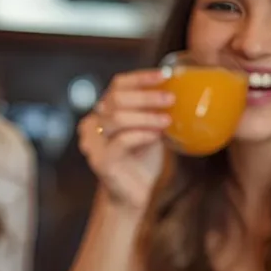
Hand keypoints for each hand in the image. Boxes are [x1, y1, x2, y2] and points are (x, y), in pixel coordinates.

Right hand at [78, 69, 172, 212]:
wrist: (133, 194)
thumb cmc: (141, 160)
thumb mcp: (149, 128)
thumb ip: (153, 111)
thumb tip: (176, 88)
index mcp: (104, 111)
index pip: (118, 84)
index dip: (141, 78)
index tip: (164, 76)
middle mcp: (93, 124)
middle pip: (117, 98)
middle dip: (146, 97)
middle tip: (171, 99)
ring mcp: (94, 142)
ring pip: (118, 118)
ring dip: (146, 116)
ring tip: (167, 119)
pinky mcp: (101, 161)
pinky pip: (122, 140)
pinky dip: (143, 134)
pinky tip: (157, 136)